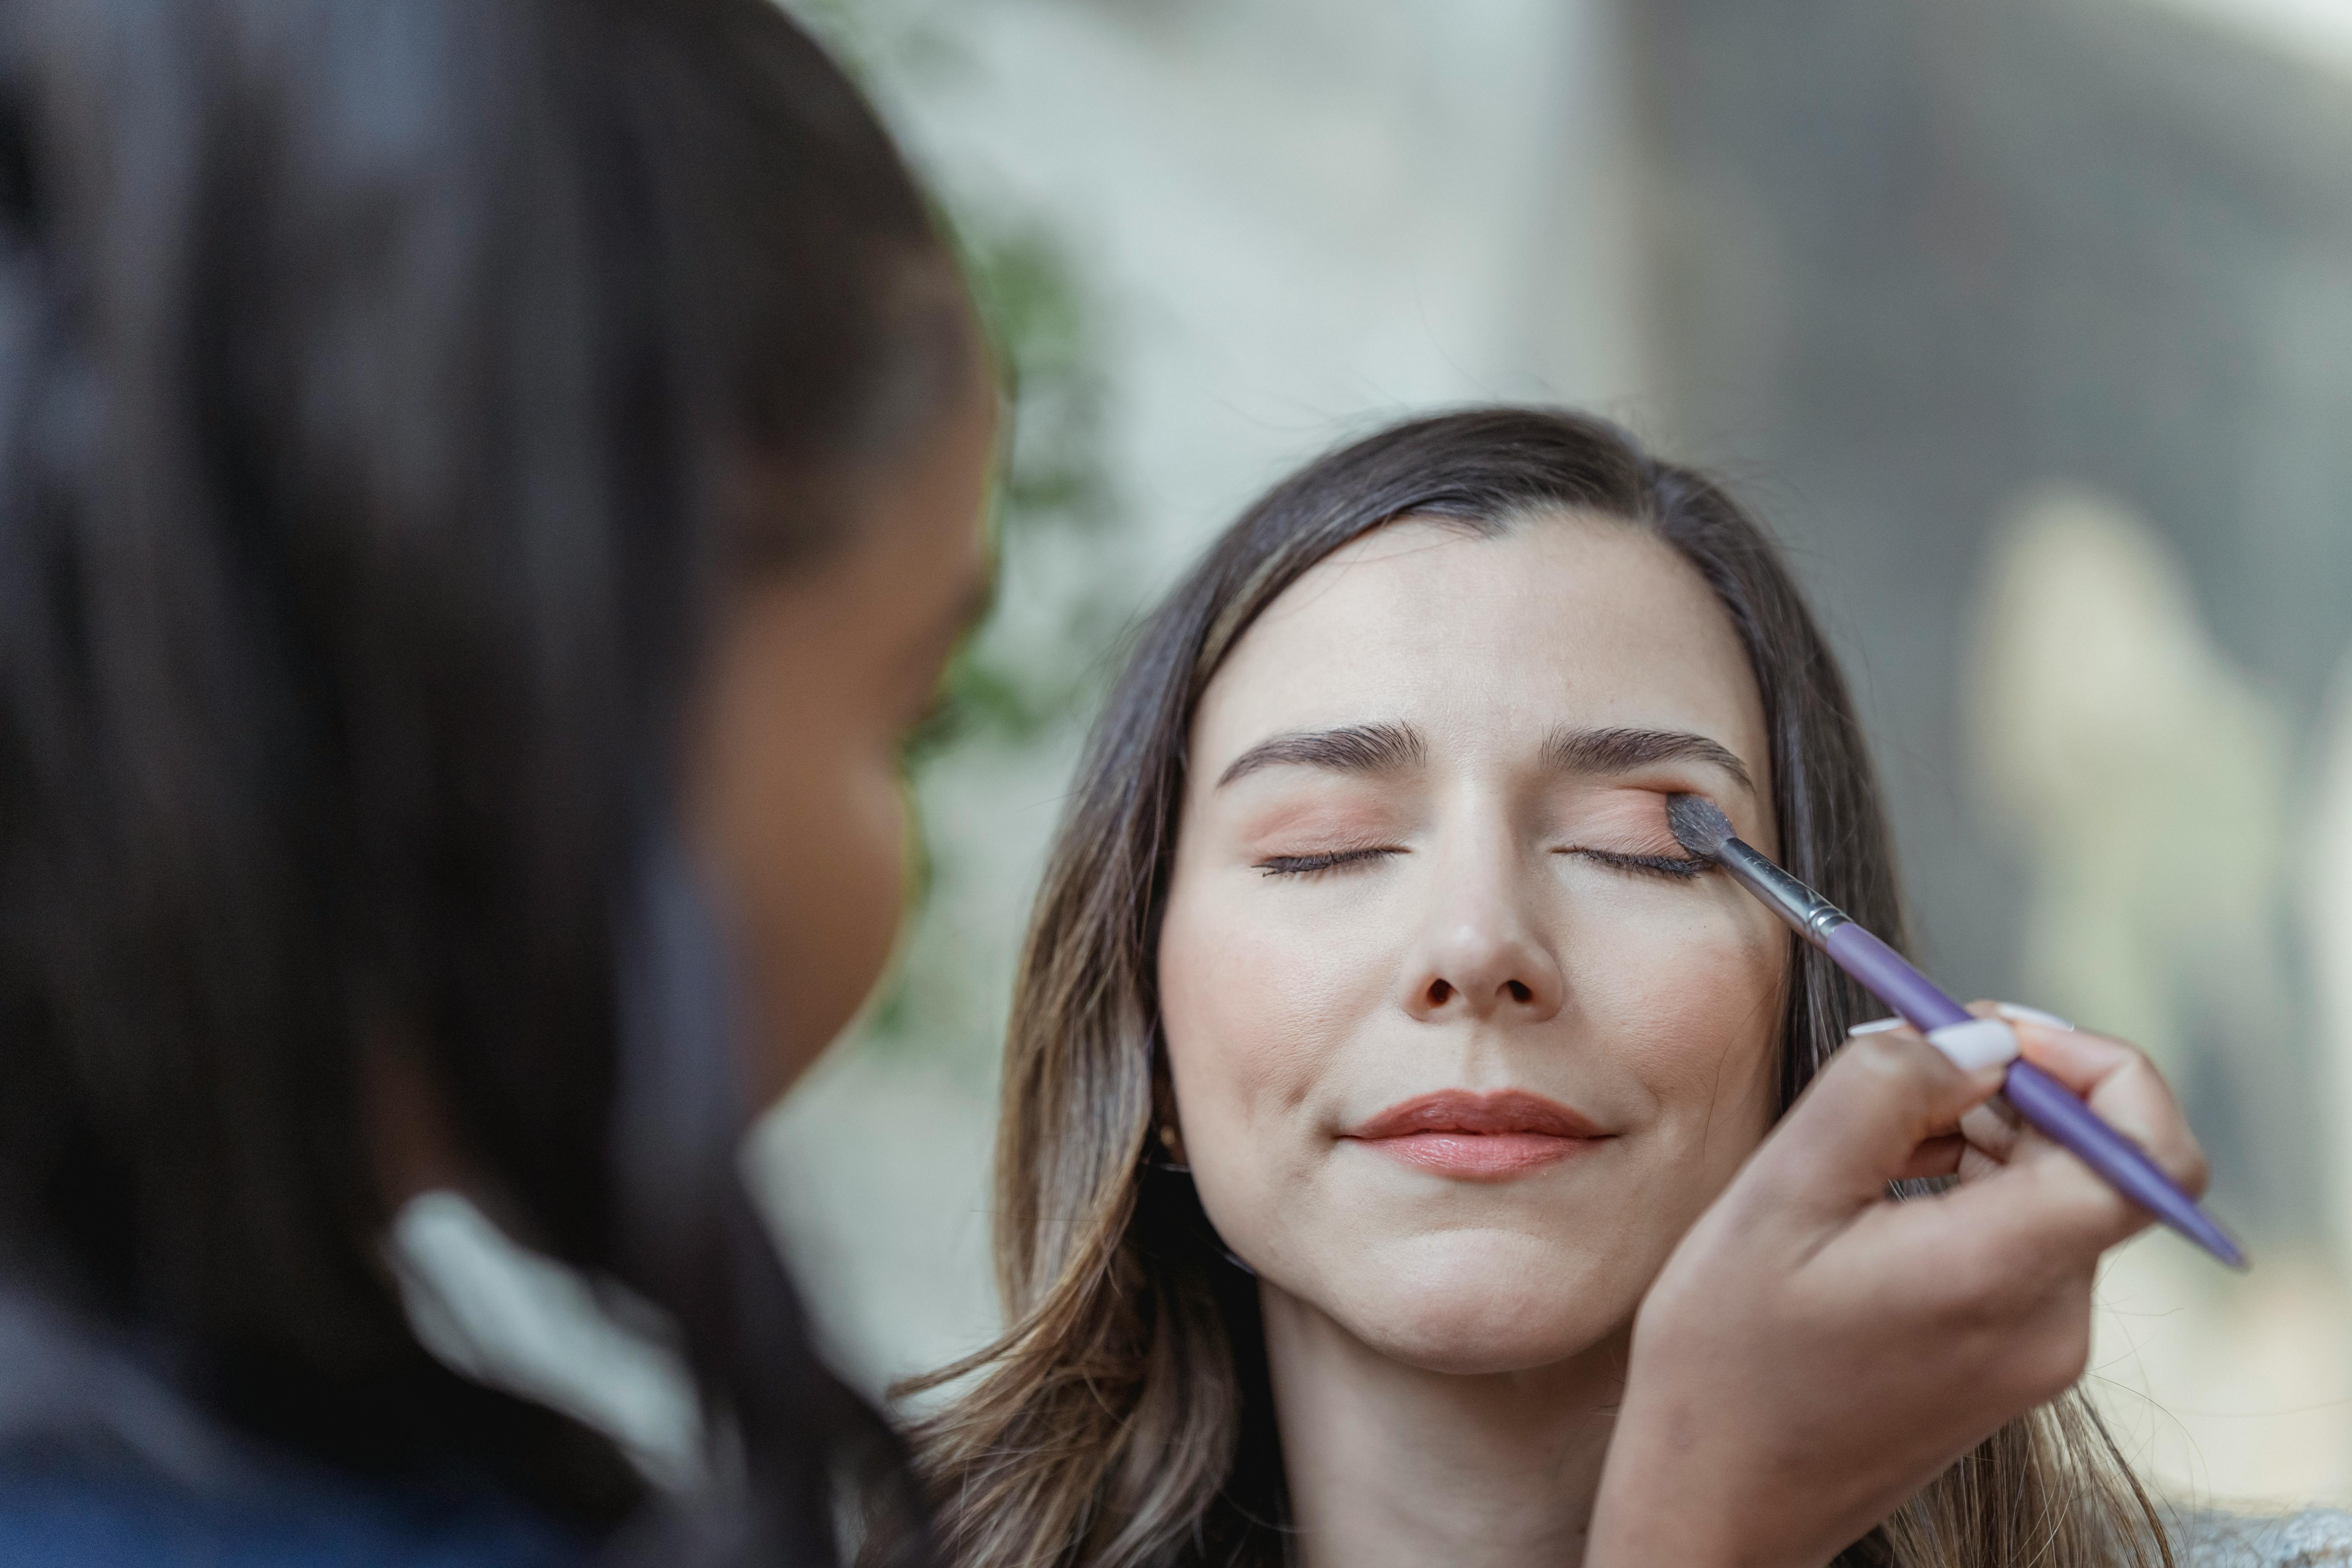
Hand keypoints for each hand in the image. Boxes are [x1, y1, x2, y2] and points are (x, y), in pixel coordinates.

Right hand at [1584, 1008, 2207, 1567]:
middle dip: (2007, 1085)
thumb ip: (1883, 1094)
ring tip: (1863, 1138)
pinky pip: (2021, 1241)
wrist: (1719, 1503)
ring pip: (2051, 1193)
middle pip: (2092, 1160)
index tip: (1996, 1032)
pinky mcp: (2012, 1361)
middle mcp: (2050, 1322)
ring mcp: (2039, 1349)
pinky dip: (1967, 1188)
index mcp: (1998, 1277)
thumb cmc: (1726, 1363)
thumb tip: (1978, 1040)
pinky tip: (1878, 1188)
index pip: (2147, 1157)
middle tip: (1899, 1057)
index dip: (2095, 1068)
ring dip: (1977, 1134)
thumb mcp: (1777, 1196)